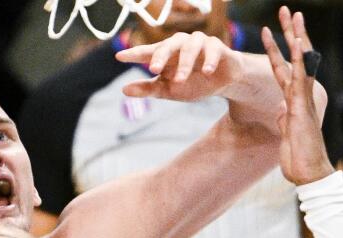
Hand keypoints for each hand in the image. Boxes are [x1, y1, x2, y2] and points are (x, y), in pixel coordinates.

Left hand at [115, 29, 238, 102]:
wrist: (223, 83)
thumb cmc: (194, 83)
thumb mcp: (169, 90)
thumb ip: (148, 89)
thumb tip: (124, 90)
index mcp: (167, 55)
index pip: (148, 52)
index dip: (134, 54)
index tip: (119, 56)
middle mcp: (180, 44)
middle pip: (167, 45)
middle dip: (160, 56)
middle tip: (153, 69)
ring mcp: (199, 43)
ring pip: (189, 47)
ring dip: (184, 64)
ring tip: (180, 79)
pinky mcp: (217, 47)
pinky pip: (212, 50)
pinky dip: (209, 60)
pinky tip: (206, 71)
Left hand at [261, 7, 332, 185]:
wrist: (309, 174)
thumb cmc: (298, 159)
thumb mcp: (285, 136)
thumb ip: (283, 120)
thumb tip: (279, 111)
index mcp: (294, 101)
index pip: (288, 69)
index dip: (280, 50)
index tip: (273, 31)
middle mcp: (301, 95)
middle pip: (295, 57)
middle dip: (291, 33)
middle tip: (287, 10)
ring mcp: (302, 98)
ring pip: (299, 60)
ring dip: (294, 36)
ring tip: (292, 14)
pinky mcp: (301, 105)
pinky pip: (299, 76)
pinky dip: (297, 58)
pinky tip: (295, 41)